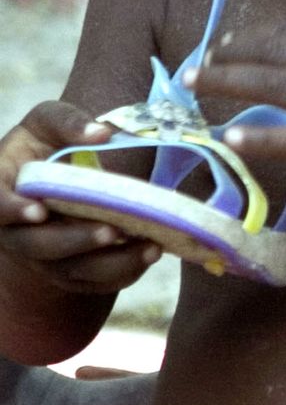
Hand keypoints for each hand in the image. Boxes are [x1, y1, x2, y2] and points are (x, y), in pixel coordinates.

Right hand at [0, 102, 159, 293]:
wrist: (53, 179)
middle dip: (75, 240)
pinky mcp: (71, 271)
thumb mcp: (47, 122)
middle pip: (37, 246)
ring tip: (148, 246)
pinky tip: (151, 254)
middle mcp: (16, 231)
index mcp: (1, 192)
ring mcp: (43, 256)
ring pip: (70, 270)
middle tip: (111, 231)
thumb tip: (101, 132)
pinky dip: (125, 272)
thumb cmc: (43, 145)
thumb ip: (67, 122)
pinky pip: (95, 282)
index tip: (39, 211)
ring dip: (110, 263)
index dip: (13, 211)